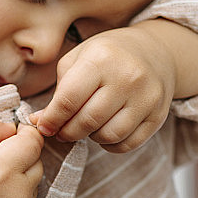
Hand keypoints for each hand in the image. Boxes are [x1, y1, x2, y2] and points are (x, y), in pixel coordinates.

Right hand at [0, 120, 43, 197]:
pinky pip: (30, 197)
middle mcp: (17, 194)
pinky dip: (18, 192)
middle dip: (19, 153)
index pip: (32, 140)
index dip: (21, 133)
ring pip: (35, 178)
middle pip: (36, 158)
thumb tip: (12, 127)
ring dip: (20, 173)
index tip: (5, 137)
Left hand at [30, 25, 175, 152]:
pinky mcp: (158, 115)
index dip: (52, 119)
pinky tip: (103, 132)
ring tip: (84, 127)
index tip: (43, 127)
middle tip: (61, 131)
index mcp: (101, 58)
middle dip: (67, 132)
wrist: (156, 52)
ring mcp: (146, 97)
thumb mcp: (78, 59)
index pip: (69, 99)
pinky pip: (127, 144)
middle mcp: (127, 77)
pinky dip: (110, 145)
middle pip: (88, 121)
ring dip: (90, 138)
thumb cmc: (108, 55)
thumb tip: (39, 122)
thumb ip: (59, 91)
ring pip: (108, 135)